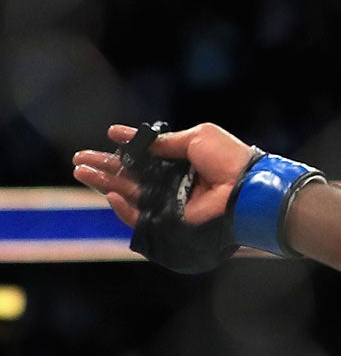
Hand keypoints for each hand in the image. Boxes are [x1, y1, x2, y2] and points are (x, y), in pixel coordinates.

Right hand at [72, 123, 258, 228]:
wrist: (246, 186)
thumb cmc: (228, 159)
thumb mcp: (195, 138)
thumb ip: (162, 142)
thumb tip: (124, 135)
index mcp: (181, 162)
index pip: (144, 158)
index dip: (123, 151)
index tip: (104, 140)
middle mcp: (173, 183)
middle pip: (130, 176)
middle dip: (104, 168)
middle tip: (79, 161)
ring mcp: (170, 202)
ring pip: (129, 194)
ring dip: (104, 183)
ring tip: (81, 172)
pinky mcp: (169, 221)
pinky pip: (139, 216)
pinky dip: (122, 207)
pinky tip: (109, 193)